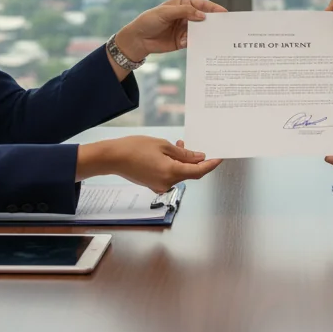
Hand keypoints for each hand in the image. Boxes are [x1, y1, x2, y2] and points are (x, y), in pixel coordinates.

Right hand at [77, 136, 222, 192]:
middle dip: (196, 161)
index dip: (211, 165)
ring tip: (179, 145)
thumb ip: (183, 154)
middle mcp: (167, 183)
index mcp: (171, 172)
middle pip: (190, 174)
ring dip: (184, 162)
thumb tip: (198, 158)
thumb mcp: (163, 145)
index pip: (198, 171)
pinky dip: (174, 166)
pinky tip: (170, 154)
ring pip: (180, 174)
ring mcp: (159, 185)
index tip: (220, 158)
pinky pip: (170, 175)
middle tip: (199, 147)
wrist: (113, 157)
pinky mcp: (153, 184)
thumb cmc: (134, 148)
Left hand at [114, 0, 227, 61]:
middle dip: (213, 22)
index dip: (213, 8)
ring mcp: (185, 29)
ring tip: (216, 37)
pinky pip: (194, 41)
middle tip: (223, 26)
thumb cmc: (148, 21)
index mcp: (182, 4)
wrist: (137, 39)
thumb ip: (185, 12)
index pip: (201, 4)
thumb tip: (202, 15)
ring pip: (200, 30)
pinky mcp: (183, 41)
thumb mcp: (165, 13)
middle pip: (203, 18)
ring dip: (206, 34)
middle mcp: (185, 16)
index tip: (224, 13)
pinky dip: (198, 43)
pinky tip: (202, 45)